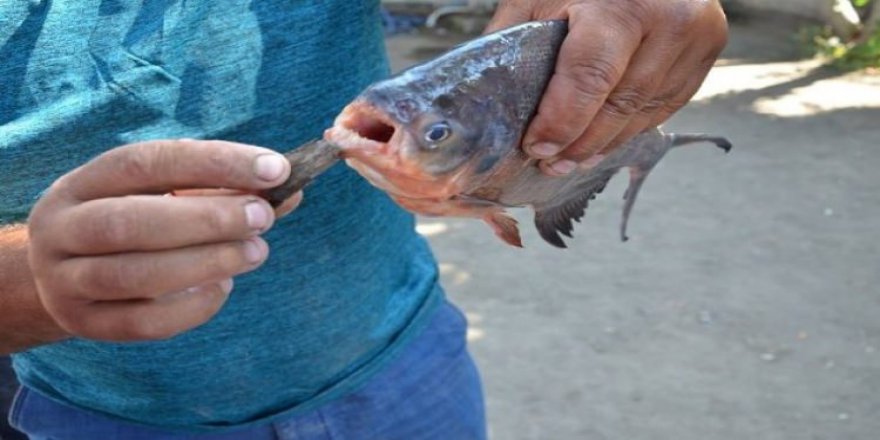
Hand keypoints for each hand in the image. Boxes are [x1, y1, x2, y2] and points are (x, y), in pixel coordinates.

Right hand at [27, 140, 298, 341]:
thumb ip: (222, 191)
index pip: (148, 162)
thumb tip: (290, 192)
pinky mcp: (83, 322)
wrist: (63, 272)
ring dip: (207, 262)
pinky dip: (191, 308)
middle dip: (208, 219)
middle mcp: (63, 227)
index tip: (275, 169)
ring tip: (256, 252)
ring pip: (135, 275)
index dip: (215, 163)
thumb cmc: (132, 220)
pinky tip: (223, 287)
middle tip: (263, 217)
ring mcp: (65, 279)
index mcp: (85, 181)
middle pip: (131, 222)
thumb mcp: (162, 194)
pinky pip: (142, 323)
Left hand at [487, 0, 727, 174]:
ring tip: (573, 159)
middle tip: (550, 164)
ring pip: (645, 111)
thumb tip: (491, 104)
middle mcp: (669, 19)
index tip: (537, 148)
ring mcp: (697, 35)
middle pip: (619, 104)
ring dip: (606, 142)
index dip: (561, 122)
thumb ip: (515, 42)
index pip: (590, 79)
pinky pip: (666, 103)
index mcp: (621, 4)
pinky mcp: (709, 46)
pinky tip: (606, 137)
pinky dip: (632, 125)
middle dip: (580, 142)